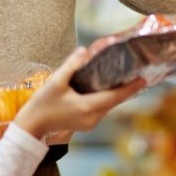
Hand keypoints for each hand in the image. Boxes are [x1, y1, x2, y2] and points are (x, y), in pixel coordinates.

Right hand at [13, 47, 145, 139]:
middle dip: (125, 88)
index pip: (115, 97)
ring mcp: (90, 123)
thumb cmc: (43, 103)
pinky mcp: (86, 123)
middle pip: (113, 101)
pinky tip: (106, 87)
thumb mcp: (56, 81)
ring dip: (115, 92)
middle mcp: (92, 118)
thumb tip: (85, 50)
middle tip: (135, 72)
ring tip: (123, 76)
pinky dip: (106, 98)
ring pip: (108, 105)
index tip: (143, 79)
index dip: (130, 88)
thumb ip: (71, 65)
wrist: (32, 125)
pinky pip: (101, 108)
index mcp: (88, 108)